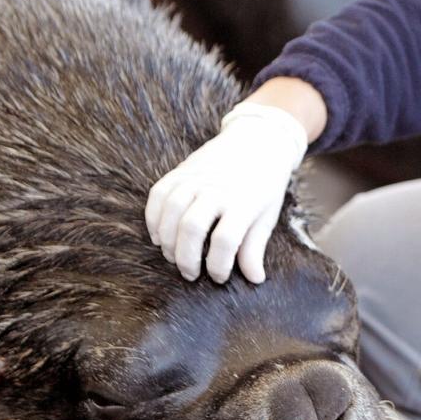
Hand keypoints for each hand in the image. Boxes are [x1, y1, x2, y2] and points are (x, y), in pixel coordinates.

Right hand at [145, 102, 308, 283]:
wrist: (258, 140)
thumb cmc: (264, 185)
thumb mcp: (267, 216)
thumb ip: (255, 247)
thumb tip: (255, 279)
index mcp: (244, 202)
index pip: (225, 240)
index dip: (218, 266)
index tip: (218, 277)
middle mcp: (218, 188)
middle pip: (192, 227)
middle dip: (186, 258)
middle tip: (190, 274)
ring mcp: (197, 177)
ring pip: (171, 211)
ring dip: (167, 240)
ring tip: (173, 257)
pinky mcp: (181, 170)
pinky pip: (158, 194)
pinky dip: (153, 218)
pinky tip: (158, 237)